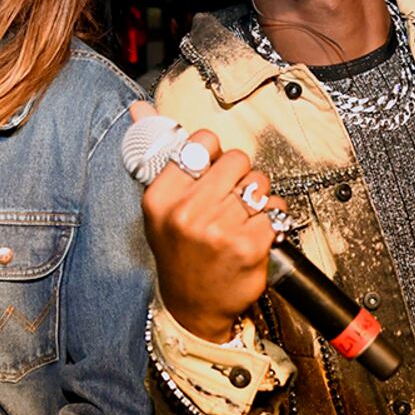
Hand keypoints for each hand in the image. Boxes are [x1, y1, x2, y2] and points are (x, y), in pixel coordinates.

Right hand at [130, 101, 286, 342]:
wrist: (192, 307)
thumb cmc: (178, 251)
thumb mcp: (159, 205)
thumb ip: (156, 153)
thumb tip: (139, 107)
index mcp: (161, 197)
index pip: (202, 142)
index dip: (214, 154)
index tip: (211, 172)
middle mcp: (187, 213)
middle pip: (238, 159)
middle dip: (239, 176)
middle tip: (228, 199)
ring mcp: (219, 230)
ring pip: (259, 183)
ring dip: (257, 198)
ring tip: (240, 218)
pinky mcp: (249, 246)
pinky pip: (275, 209)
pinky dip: (271, 219)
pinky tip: (254, 233)